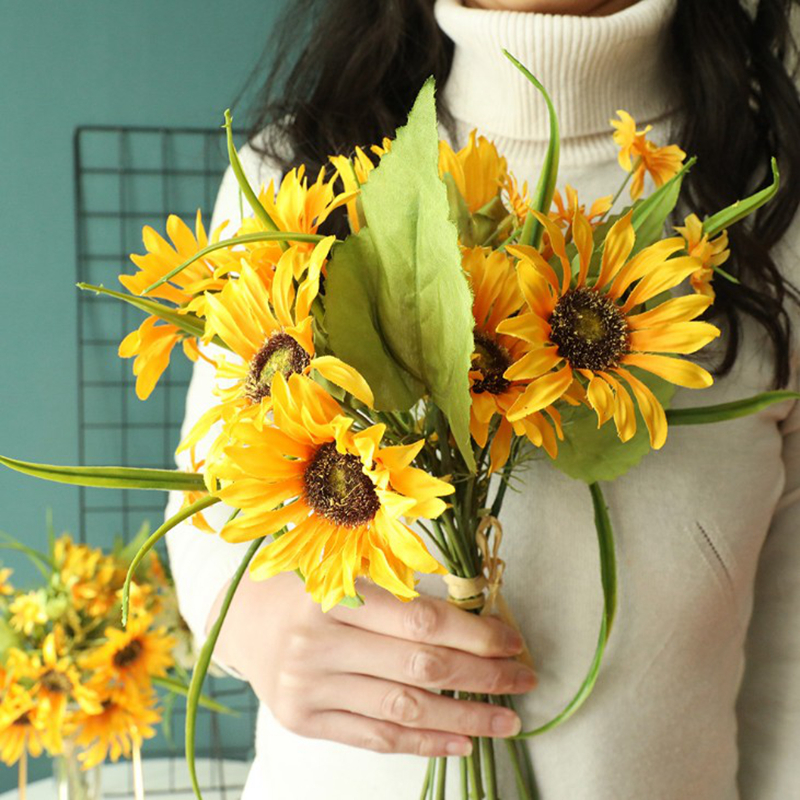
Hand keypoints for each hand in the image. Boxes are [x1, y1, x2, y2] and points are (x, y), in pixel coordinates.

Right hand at [211, 572, 536, 756]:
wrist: (240, 617)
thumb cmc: (304, 582)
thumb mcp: (347, 567)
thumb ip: (403, 590)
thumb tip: (478, 618)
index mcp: (331, 593)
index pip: (420, 622)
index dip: (474, 634)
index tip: (512, 641)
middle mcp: (315, 643)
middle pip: (419, 668)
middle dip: (482, 677)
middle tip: (524, 680)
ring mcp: (307, 688)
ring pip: (403, 709)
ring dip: (465, 718)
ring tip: (507, 719)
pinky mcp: (303, 720)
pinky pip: (375, 737)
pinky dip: (423, 742)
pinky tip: (461, 741)